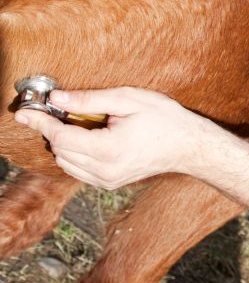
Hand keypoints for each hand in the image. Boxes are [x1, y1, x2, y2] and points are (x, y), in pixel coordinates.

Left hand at [15, 87, 209, 189]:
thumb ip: (90, 100)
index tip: (25, 111)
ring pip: (65, 162)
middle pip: (59, 151)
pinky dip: (75, 153)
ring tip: (81, 123)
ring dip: (64, 142)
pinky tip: (90, 137)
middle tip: (58, 109)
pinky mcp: (108, 183)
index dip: (41, 122)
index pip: (60, 137)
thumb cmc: (164, 119)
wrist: (189, 146)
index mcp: (108, 150)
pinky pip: (78, 169)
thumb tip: (57, 98)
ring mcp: (106, 180)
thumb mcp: (129, 99)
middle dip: (53, 130)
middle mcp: (104, 171)